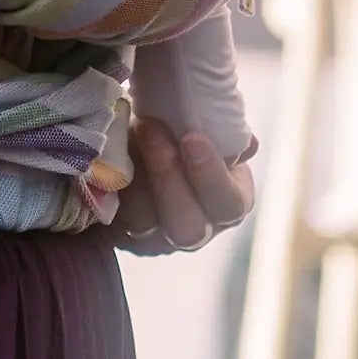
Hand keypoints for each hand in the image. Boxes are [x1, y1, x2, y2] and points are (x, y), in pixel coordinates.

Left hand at [108, 118, 254, 256]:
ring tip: (126, 129)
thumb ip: (227, 131)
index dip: (211, 176)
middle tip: (150, 127)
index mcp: (228, 203)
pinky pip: (111, 216)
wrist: (142, 131)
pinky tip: (109, 148)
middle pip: (187, 227)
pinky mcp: (119, 231)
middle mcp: (196, 228)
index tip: (192, 137)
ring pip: (143, 223)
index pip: (229, 205)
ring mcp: (155, 235)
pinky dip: (109, 180)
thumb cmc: (183, 126)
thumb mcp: (207, 122)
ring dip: (134, 174)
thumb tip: (248, 145)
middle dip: (167, 176)